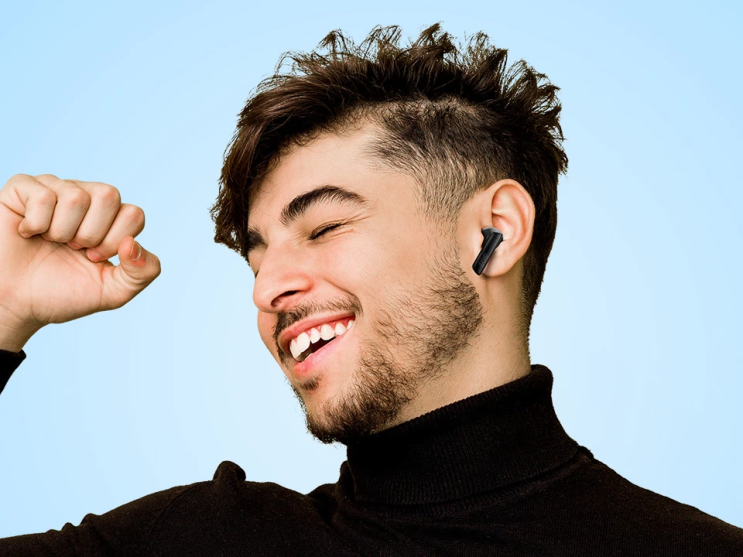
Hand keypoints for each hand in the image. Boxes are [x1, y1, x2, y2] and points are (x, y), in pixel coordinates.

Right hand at [0, 174, 160, 346]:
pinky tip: (27, 233)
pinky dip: (36, 224)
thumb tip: (132, 242)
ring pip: (76, 196)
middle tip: (73, 249)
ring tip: (50, 241)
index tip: (93, 258)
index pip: (134, 214)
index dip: (114, 242)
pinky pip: (43, 196)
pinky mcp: (22, 189)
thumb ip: (142, 272)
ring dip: (62, 232)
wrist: (16, 304)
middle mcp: (86, 198)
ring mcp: (55, 190)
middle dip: (91, 234)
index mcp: (110, 218)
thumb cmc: (62, 294)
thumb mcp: (113, 292)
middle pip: (109, 195)